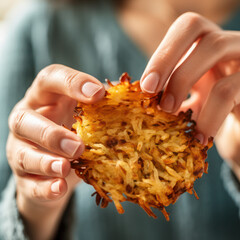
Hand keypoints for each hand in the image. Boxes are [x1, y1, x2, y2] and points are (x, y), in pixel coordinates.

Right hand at [7, 64, 104, 239]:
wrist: (54, 163)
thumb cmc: (74, 130)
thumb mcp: (85, 114)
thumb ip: (102, 105)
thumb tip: (133, 98)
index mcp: (45, 98)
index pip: (50, 79)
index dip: (72, 83)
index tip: (98, 93)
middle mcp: (27, 120)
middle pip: (26, 120)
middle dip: (51, 134)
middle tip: (78, 146)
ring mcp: (21, 149)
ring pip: (23, 154)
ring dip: (46, 162)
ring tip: (66, 168)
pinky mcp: (24, 177)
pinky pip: (30, 183)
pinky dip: (45, 187)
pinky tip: (60, 188)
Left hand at [140, 12, 239, 179]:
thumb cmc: (213, 111)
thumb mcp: (191, 99)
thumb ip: (171, 94)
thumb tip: (138, 103)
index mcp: (206, 45)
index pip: (184, 28)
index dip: (162, 54)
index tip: (146, 87)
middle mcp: (226, 42)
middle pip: (194, 26)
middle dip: (165, 61)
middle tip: (150, 93)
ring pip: (214, 47)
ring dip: (181, 82)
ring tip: (169, 114)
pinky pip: (230, 91)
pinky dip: (209, 116)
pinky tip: (200, 136)